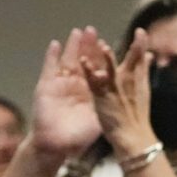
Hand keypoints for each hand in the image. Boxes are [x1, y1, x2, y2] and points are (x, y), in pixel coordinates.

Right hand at [29, 27, 104, 172]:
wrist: (57, 146)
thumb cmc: (78, 136)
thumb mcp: (99, 118)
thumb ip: (111, 106)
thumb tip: (130, 98)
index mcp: (89, 92)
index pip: (97, 70)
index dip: (101, 57)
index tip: (108, 43)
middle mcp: (75, 86)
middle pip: (82, 62)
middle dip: (87, 46)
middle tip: (92, 30)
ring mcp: (61, 85)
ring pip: (68, 61)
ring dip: (73, 47)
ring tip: (78, 32)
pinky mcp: (46, 88)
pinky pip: (50, 69)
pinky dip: (52, 56)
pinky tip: (56, 45)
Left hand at [79, 28, 156, 156]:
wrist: (132, 137)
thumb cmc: (136, 117)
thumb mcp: (142, 92)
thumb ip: (143, 72)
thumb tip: (149, 57)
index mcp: (138, 80)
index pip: (141, 59)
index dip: (141, 45)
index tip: (142, 32)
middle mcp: (129, 83)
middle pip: (133, 61)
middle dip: (136, 47)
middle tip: (138, 34)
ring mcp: (115, 89)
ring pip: (111, 70)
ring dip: (107, 58)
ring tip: (103, 46)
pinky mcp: (101, 96)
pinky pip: (93, 81)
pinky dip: (89, 70)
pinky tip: (84, 61)